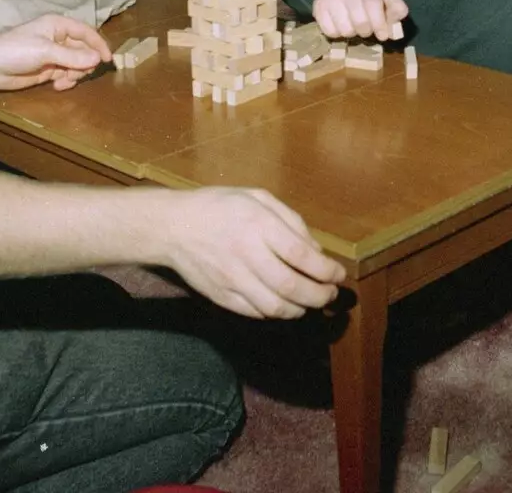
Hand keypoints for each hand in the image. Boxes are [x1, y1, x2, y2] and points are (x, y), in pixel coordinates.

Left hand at [0, 14, 111, 91]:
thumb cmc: (16, 50)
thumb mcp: (45, 51)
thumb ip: (72, 56)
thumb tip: (97, 59)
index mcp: (58, 25)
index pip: (87, 32)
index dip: (99, 44)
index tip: (107, 60)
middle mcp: (59, 39)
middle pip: (84, 51)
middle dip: (84, 64)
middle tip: (77, 73)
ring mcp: (54, 55)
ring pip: (77, 65)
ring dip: (75, 75)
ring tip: (63, 80)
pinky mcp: (49, 70)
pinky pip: (67, 75)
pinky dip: (66, 81)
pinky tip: (57, 86)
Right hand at [159, 187, 345, 318]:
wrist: (173, 226)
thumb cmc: (219, 207)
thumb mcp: (257, 197)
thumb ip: (291, 221)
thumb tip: (317, 251)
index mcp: (257, 224)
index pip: (301, 255)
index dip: (326, 270)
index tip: (338, 275)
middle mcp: (246, 253)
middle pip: (292, 286)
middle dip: (320, 296)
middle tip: (331, 295)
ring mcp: (232, 279)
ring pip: (275, 307)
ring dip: (300, 309)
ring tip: (310, 302)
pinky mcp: (221, 296)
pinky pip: (255, 313)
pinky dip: (276, 313)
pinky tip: (284, 304)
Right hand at [311, 0, 408, 41]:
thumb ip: (396, 10)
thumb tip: (394, 30)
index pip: (373, 6)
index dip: (380, 24)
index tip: (383, 35)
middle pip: (360, 23)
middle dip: (366, 31)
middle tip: (367, 28)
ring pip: (345, 30)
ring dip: (352, 33)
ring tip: (353, 24)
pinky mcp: (318, 7)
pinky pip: (330, 32)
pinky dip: (337, 33)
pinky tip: (340, 24)